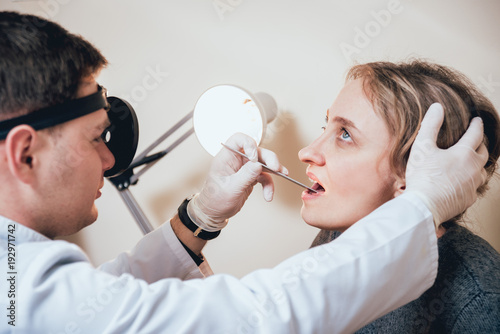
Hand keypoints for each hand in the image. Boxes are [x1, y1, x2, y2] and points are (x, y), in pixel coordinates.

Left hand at [187, 133, 287, 231]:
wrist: (215, 213)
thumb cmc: (215, 200)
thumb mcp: (230, 188)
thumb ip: (245, 176)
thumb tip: (258, 165)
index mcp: (226, 158)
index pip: (238, 139)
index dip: (249, 144)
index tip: (254, 157)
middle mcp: (236, 160)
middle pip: (256, 151)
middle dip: (268, 158)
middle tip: (276, 167)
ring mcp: (244, 169)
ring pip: (263, 163)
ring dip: (273, 170)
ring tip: (283, 175)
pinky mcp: (251, 177)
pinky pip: (264, 177)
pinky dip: (269, 185)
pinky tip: (268, 195)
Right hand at [405, 103, 487, 226]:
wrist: (424, 206)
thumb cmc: (423, 176)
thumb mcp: (422, 147)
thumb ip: (430, 125)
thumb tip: (437, 106)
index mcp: (465, 153)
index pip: (476, 134)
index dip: (476, 125)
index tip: (476, 120)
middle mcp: (474, 169)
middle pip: (483, 152)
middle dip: (480, 144)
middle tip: (475, 140)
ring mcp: (473, 185)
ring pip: (482, 171)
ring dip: (478, 164)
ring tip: (471, 161)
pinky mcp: (468, 199)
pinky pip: (475, 187)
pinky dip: (471, 180)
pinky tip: (464, 181)